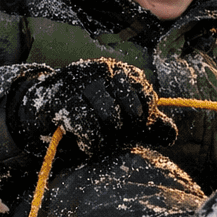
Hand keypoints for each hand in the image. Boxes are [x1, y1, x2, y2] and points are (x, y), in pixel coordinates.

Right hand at [14, 59, 175, 156]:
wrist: (45, 106)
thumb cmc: (91, 111)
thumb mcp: (124, 116)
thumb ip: (149, 124)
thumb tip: (171, 136)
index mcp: (124, 72)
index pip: (148, 100)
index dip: (143, 121)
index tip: (131, 129)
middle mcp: (105, 71)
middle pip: (131, 111)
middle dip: (124, 131)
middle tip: (113, 136)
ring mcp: (83, 81)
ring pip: (109, 117)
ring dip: (106, 138)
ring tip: (100, 142)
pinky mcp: (62, 98)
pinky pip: (86, 125)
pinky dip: (91, 142)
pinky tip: (88, 145)